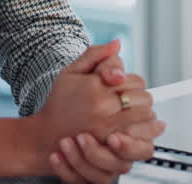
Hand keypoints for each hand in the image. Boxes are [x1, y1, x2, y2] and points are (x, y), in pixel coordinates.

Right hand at [28, 41, 161, 182]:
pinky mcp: (110, 148)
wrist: (46, 135)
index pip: (136, 81)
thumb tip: (117, 43)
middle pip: (144, 99)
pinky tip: (135, 128)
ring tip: (131, 114)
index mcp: (96, 88)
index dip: (132, 82)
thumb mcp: (71, 72)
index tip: (122, 86)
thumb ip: (95, 55)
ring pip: (146, 118)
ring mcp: (108, 130)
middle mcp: (103, 109)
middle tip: (128, 100)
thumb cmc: (58, 102)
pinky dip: (142, 133)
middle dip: (140, 98)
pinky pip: (140, 139)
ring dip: (143, 115)